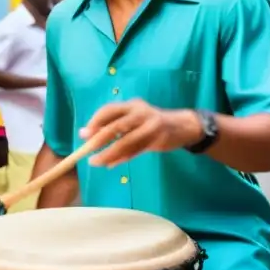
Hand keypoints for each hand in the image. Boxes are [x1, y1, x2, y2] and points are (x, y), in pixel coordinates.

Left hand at [80, 101, 201, 167]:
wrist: (184, 126)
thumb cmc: (151, 122)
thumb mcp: (134, 117)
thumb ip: (113, 124)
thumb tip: (86, 134)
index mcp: (132, 105)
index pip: (109, 110)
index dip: (95, 121)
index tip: (84, 133)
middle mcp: (141, 113)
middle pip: (116, 126)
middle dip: (99, 139)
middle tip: (86, 149)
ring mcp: (150, 127)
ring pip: (125, 142)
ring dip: (108, 153)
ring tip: (95, 162)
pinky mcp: (157, 140)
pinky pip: (135, 151)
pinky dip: (122, 158)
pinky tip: (111, 164)